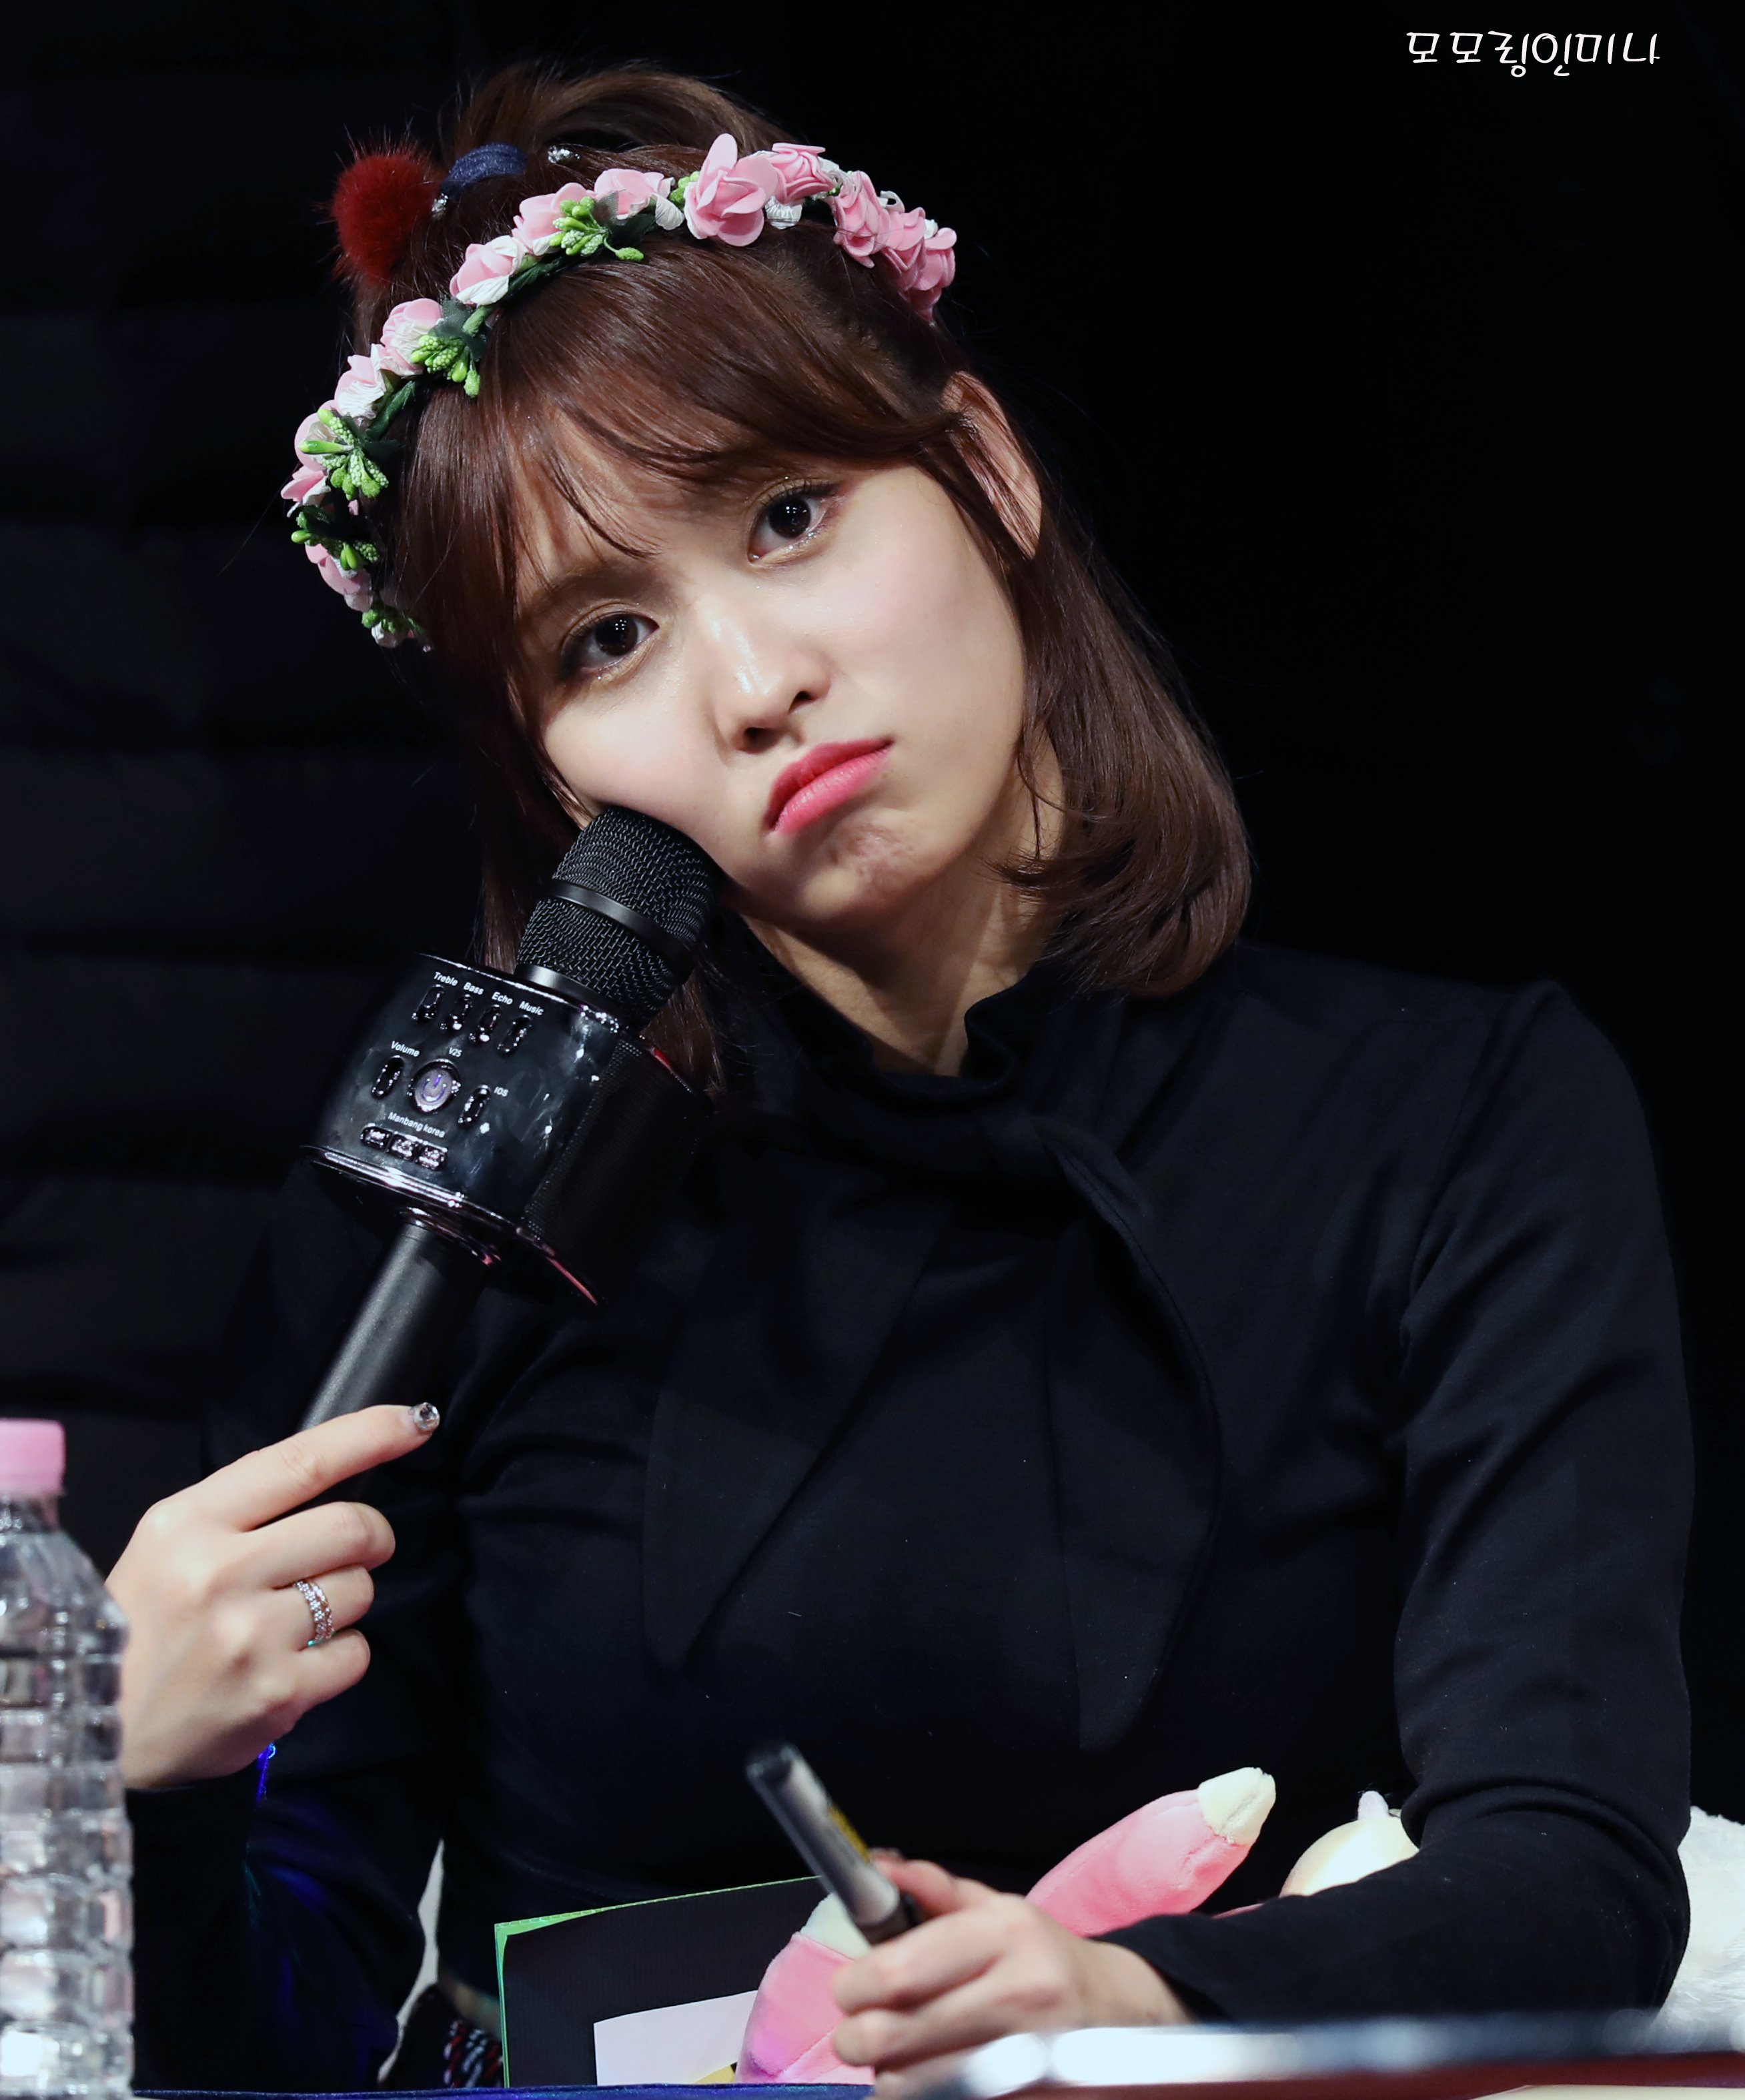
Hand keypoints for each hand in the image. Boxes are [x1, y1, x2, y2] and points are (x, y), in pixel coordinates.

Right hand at [107, 1403, 438, 1789]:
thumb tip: (337, 1474)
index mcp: (188, 1522)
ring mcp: (249, 1635)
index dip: (369, 1435)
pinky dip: (340, 1655)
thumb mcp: (170, 1546)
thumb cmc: (142, 1627)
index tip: (414, 1420)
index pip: (301, 1461)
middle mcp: (219, 1573)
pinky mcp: (276, 1693)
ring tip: (298, 1619)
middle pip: (350, 1525)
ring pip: (359, 1589)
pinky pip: (356, 1652)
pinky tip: (297, 1661)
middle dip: (372, 1535)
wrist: (100, 1728)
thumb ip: (245, 1510)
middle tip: (356, 1549)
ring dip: (347, 1599)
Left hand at [832, 1857, 1187, 2097]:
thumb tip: (877, 1866)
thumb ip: (934, 1889)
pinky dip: (921, 2097)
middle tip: (857, 2032)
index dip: (854, 1985)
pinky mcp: (1029, 2099)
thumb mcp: (998, 1909)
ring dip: (887, 2074)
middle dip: (856, 2038)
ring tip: (897, 2056)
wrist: (1120, 2013)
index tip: (847, 1989)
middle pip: (893, 2035)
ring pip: (911, 2085)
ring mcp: (1026, 2058)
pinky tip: (928, 2079)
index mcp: (1005, 1934)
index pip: (900, 1970)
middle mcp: (1018, 1995)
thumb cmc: (1043, 1956)